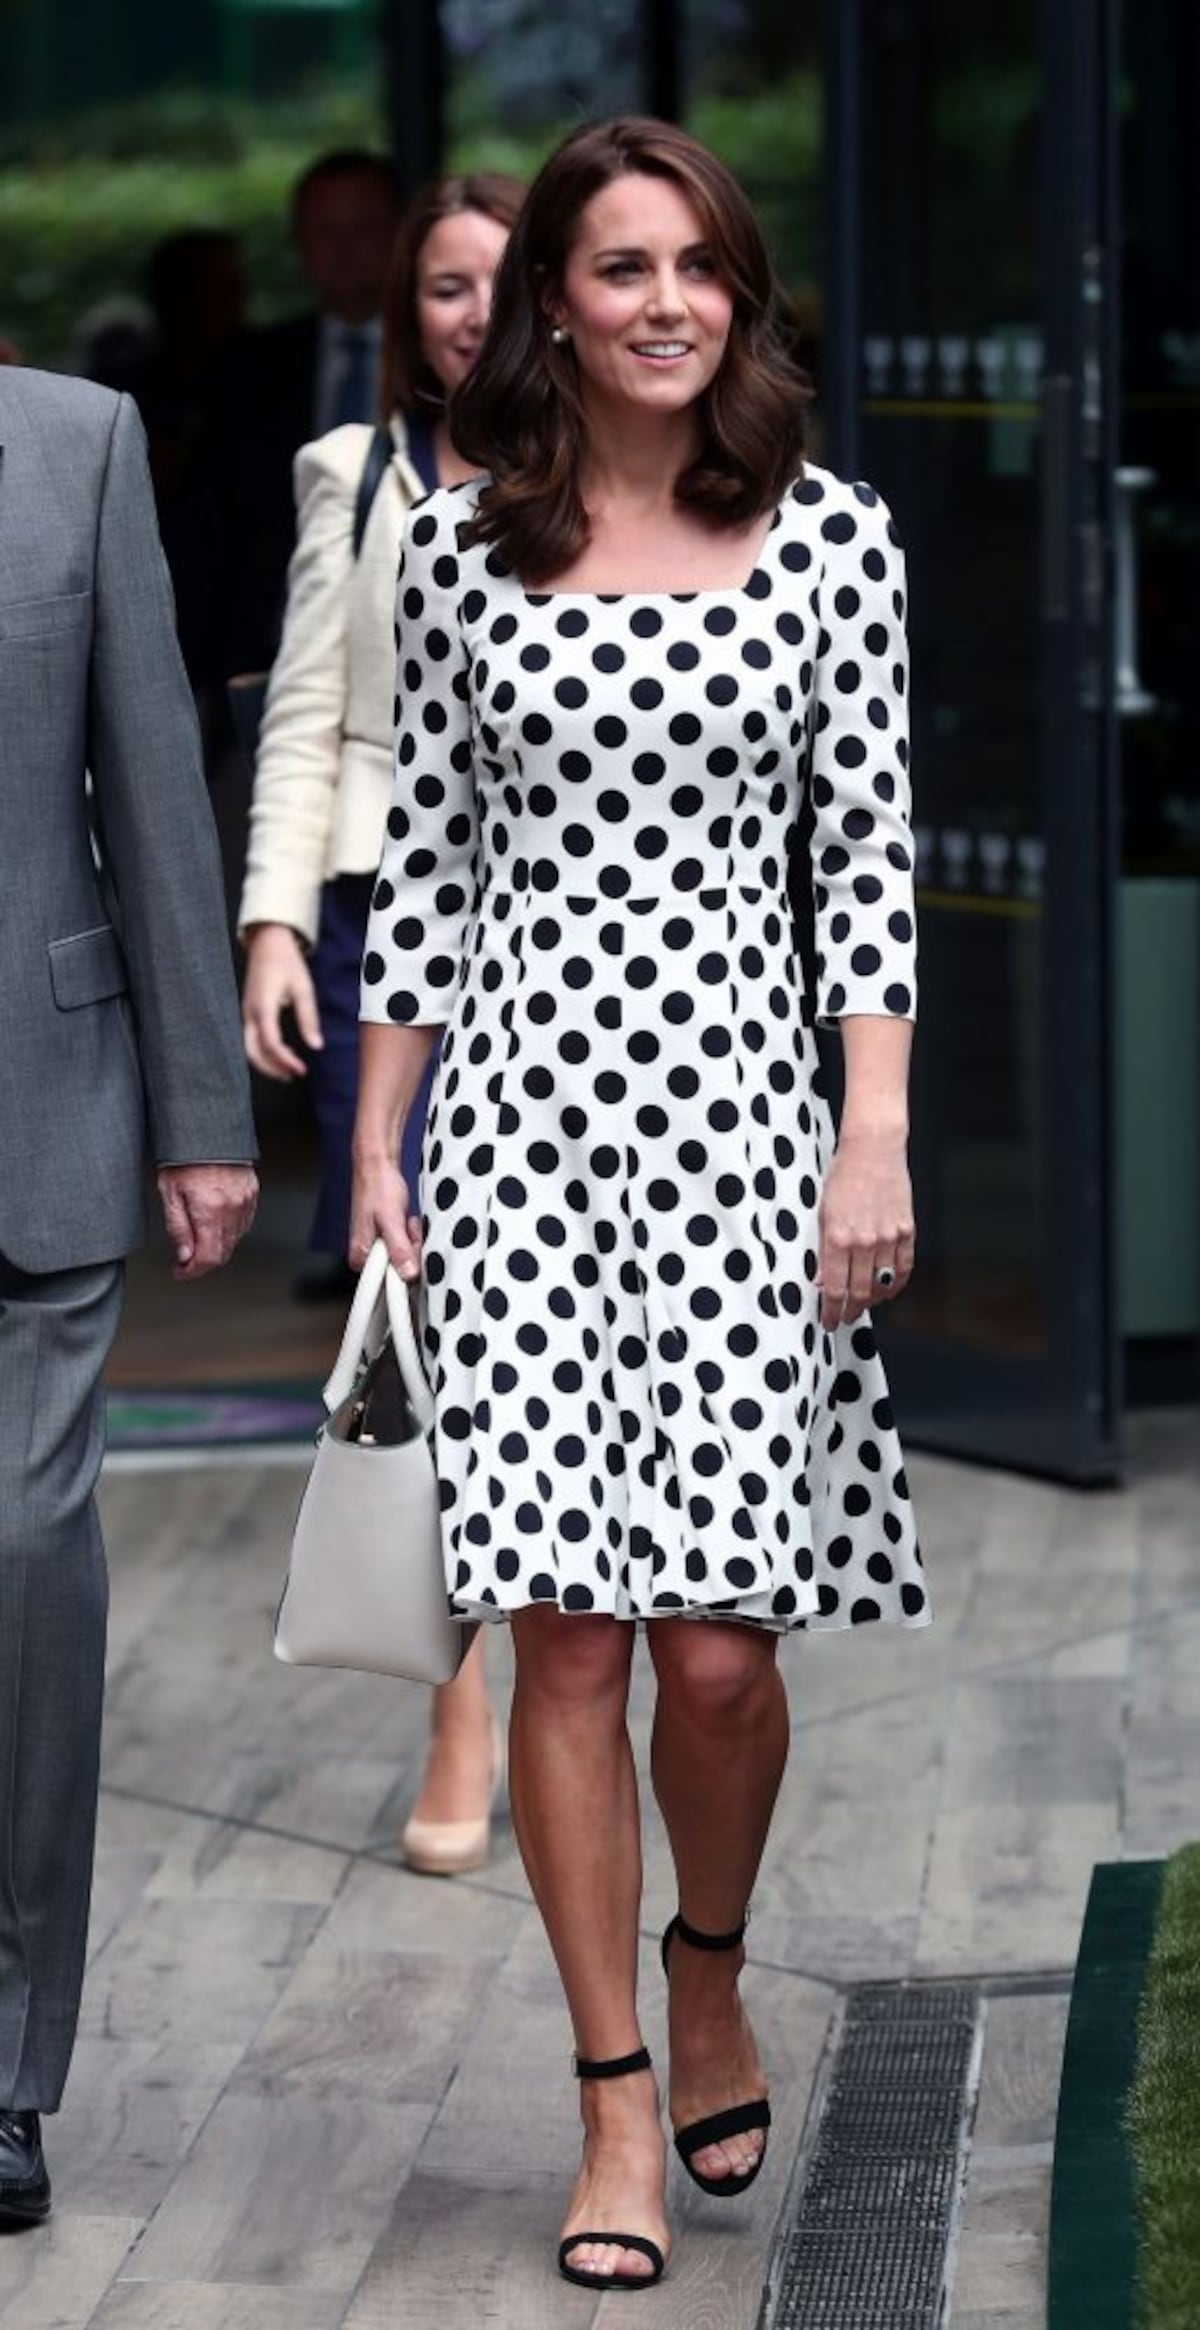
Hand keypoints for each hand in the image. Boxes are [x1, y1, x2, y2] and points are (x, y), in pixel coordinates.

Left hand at [158, 1163, 257, 1280]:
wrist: (207, 1130)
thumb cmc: (185, 1155)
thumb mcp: (169, 1192)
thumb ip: (178, 1227)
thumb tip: (185, 1254)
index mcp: (210, 1210)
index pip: (208, 1258)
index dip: (192, 1271)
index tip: (180, 1271)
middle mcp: (232, 1208)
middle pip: (223, 1253)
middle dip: (203, 1262)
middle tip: (185, 1260)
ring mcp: (245, 1201)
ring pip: (235, 1240)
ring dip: (216, 1247)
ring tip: (198, 1241)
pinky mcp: (252, 1193)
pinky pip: (244, 1223)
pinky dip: (229, 1232)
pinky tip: (215, 1226)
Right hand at [242, 925, 321, 1079]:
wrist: (267, 942)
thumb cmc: (286, 962)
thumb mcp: (303, 988)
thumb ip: (308, 1018)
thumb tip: (316, 1046)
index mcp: (263, 1005)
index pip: (270, 1041)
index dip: (285, 1060)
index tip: (302, 1070)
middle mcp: (250, 1012)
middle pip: (252, 1051)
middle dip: (271, 1068)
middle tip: (293, 1075)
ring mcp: (246, 1012)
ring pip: (248, 1047)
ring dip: (266, 1062)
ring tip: (288, 1070)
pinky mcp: (248, 1011)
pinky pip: (250, 1038)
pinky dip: (263, 1051)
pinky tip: (280, 1054)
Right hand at [349, 1153, 421, 1282]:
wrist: (378, 1167)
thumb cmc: (377, 1187)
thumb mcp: (391, 1220)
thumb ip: (399, 1249)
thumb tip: (408, 1274)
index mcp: (360, 1255)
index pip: (386, 1282)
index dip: (404, 1269)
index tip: (411, 1251)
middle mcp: (365, 1255)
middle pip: (397, 1270)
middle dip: (410, 1251)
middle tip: (407, 1230)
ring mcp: (376, 1247)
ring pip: (404, 1258)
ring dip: (411, 1241)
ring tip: (405, 1222)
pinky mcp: (385, 1239)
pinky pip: (404, 1246)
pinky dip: (410, 1235)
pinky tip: (406, 1222)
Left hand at [817, 1128, 914, 1329]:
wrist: (873, 1149)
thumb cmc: (844, 1175)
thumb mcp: (822, 1213)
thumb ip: (824, 1250)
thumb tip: (822, 1280)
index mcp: (838, 1237)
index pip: (835, 1289)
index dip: (831, 1312)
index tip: (828, 1321)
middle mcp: (865, 1241)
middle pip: (859, 1292)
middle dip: (850, 1311)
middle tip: (845, 1318)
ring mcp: (889, 1237)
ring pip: (883, 1285)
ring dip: (872, 1301)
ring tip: (863, 1306)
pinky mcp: (907, 1230)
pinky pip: (904, 1268)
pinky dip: (896, 1284)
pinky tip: (888, 1290)